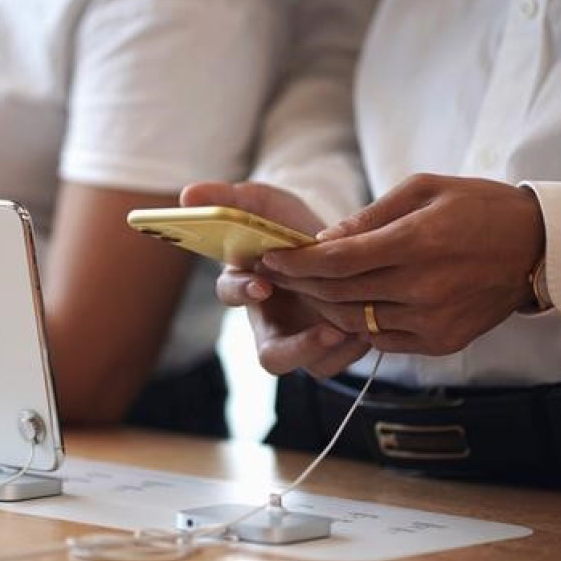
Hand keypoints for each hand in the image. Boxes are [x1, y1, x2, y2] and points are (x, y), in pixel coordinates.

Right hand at [180, 181, 370, 377]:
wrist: (334, 241)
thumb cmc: (290, 225)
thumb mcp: (262, 203)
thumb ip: (228, 198)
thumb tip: (187, 194)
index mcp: (246, 286)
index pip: (231, 294)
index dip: (242, 292)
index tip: (261, 284)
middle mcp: (271, 322)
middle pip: (272, 356)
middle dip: (298, 348)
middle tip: (328, 331)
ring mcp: (302, 340)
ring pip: (312, 366)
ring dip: (340, 350)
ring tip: (359, 327)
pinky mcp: (331, 349)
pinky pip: (342, 362)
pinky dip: (357, 347)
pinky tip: (372, 322)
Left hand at [260, 173, 544, 355]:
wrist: (538, 248)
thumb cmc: (478, 207)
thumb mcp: (424, 189)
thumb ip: (370, 216)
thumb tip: (323, 240)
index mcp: (416, 243)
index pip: (336, 261)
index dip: (297, 262)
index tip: (270, 256)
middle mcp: (422, 288)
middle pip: (338, 293)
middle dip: (300, 282)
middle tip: (275, 271)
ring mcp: (432, 320)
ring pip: (353, 321)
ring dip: (322, 306)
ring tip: (305, 288)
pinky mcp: (441, 342)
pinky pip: (381, 339)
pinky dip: (356, 323)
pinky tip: (345, 305)